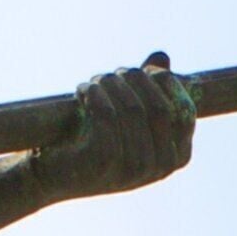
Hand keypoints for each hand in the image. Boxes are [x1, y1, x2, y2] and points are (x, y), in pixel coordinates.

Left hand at [38, 52, 194, 198]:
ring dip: (111, 84)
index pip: (184, 112)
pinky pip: (107, 114)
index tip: (145, 70)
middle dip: (136, 80)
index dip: (167, 84)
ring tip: (95, 82)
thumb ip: (149, 91)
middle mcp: (159, 168)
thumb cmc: (93, 144)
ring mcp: (133, 168)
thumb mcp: (128, 121)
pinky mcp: (104, 162)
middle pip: (159, 107)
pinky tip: (83, 91)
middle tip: (112, 74)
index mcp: (175, 159)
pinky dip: (95, 94)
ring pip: (131, 108)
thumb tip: (162, 57)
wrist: (52, 178)